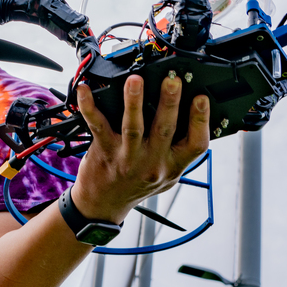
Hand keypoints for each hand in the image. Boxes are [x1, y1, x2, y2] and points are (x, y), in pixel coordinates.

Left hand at [73, 74, 210, 223]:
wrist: (104, 205)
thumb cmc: (136, 186)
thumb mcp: (167, 177)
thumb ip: (178, 152)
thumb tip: (193, 118)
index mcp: (172, 166)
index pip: (195, 145)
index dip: (201, 121)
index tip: (201, 98)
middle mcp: (152, 163)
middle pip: (165, 129)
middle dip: (170, 102)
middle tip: (172, 80)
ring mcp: (127, 158)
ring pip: (133, 126)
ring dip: (134, 101)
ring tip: (135, 81)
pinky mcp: (104, 152)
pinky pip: (97, 125)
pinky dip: (89, 107)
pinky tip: (85, 91)